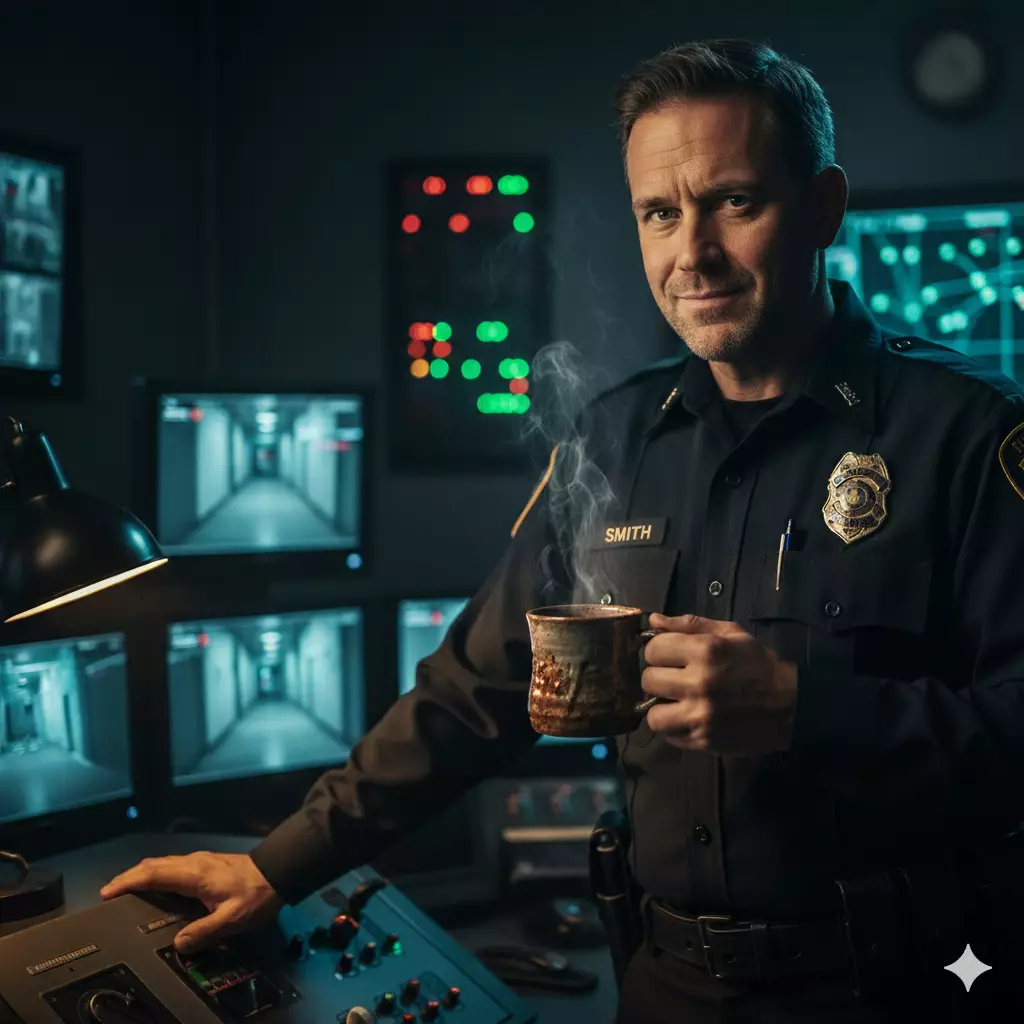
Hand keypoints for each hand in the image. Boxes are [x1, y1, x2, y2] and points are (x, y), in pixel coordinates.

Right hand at [100, 852, 283, 952]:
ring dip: (143, 874)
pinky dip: (158, 873)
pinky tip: (159, 886)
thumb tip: (179, 944)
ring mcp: (201, 860)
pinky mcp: (207, 863)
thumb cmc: (256, 894)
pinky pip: (174, 865)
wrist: (279, 871)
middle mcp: (194, 862)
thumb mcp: (232, 919)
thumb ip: (205, 931)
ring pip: (164, 863)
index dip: (127, 882)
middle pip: (154, 865)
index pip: (153, 874)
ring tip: (128, 890)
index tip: (107, 892)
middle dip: (129, 877)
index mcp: (195, 874)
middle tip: (110, 893)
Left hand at [642, 612, 797, 753]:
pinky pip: (669, 736)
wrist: (791, 705)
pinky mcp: (704, 740)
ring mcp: (700, 716)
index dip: (658, 651)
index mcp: (705, 651)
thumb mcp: (730, 634)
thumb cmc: (758, 664)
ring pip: (653, 714)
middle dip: (658, 676)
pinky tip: (689, 718)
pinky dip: (675, 727)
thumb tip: (652, 621)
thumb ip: (689, 624)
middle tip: (674, 678)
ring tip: (676, 702)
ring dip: (661, 707)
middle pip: (648, 680)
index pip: (652, 649)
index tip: (669, 656)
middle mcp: (698, 683)